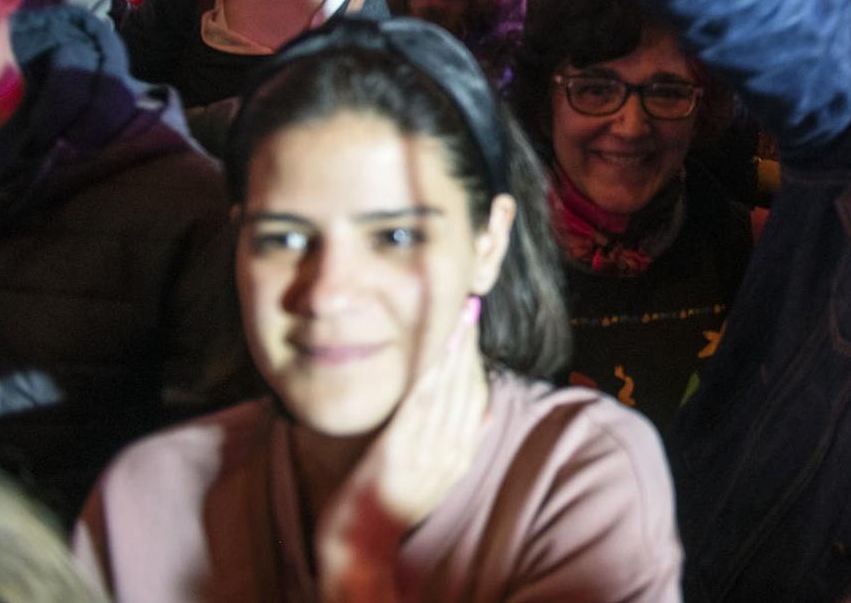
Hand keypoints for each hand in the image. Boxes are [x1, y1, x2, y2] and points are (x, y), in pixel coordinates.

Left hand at [315, 299, 487, 588]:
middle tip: (470, 306)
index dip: (476, 358)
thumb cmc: (393, 509)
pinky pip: (420, 405)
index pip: (476, 396)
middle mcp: (449, 450)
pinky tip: (436, 350)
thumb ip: (464, 444)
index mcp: (459, 454)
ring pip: (448, 390)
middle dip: (469, 345)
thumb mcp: (439, 479)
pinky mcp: (399, 451)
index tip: (474, 326)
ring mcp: (426, 451)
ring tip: (458, 316)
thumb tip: (487, 412)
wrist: (363, 544)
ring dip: (455, 351)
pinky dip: (432, 375)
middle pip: (466, 387)